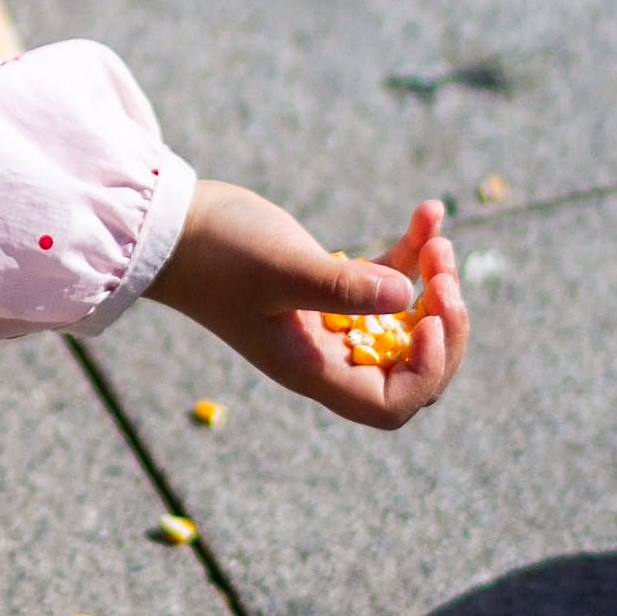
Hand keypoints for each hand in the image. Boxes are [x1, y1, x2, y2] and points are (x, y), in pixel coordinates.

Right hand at [144, 182, 467, 429]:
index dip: (426, 372)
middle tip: (446, 275)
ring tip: (437, 239)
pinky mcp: (331, 284)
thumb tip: (408, 300)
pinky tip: (428, 211)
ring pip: (408, 322)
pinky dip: (414, 251)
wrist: (170, 225)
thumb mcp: (282, 269)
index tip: (428, 319)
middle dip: (442, 325)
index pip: (392, 404)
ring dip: (434, 284)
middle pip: (412, 368)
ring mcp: (331, 322)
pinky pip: (389, 279)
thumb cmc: (217, 253)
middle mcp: (327, 354)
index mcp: (314, 369)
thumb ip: (343, 287)